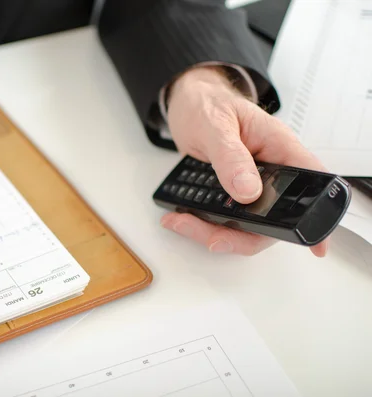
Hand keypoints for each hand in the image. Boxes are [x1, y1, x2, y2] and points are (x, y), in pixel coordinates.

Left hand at [160, 66, 327, 256]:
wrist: (186, 104)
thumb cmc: (206, 105)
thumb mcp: (216, 125)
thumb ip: (231, 156)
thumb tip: (248, 191)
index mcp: (280, 149)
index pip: (310, 186)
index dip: (315, 219)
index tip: (316, 248)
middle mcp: (269, 172)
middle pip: (270, 220)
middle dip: (237, 234)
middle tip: (208, 237)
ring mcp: (249, 185)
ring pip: (243, 225)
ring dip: (211, 231)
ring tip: (181, 222)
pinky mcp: (229, 193)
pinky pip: (222, 218)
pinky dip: (201, 223)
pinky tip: (180, 218)